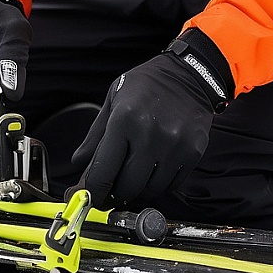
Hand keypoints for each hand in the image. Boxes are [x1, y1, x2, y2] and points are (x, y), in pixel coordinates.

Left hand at [71, 37, 230, 206]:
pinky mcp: (193, 152)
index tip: (90, 197)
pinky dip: (159, 187)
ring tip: (131, 183)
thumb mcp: (113, 99)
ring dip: (137, 194)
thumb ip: (95, 135)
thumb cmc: (147, 85)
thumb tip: (79, 162)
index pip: (104, 170)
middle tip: (109, 195)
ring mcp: (174, 145)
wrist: (187, 74)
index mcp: (125, 118)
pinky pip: (172, 185)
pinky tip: (151, 176)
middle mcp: (150, 134)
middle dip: (114, 195)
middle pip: (127, 186)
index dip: (94, 190)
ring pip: (150, 190)